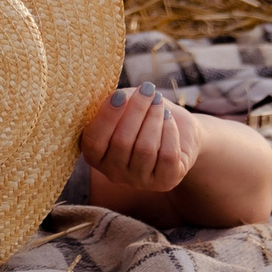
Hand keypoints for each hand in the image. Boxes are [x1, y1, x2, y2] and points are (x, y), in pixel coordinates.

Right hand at [81, 82, 200, 193]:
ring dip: (154, 118)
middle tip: (147, 89)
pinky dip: (169, 131)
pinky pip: (167, 156)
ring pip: (145, 148)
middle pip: (121, 142)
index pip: (93, 141)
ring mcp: (138, 180)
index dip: (106, 117)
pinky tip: (168, 119)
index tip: (121, 94)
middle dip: (136, 111)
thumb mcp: (125, 106)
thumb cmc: (143, 115)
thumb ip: (116, 103)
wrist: (177, 131)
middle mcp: (113, 172)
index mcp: (95, 155)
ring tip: (158, 101)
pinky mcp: (164, 182)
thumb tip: (120, 98)